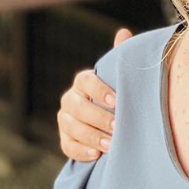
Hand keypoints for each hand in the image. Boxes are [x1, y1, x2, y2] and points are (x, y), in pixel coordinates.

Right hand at [57, 28, 132, 160]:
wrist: (111, 120)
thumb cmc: (118, 94)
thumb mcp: (120, 77)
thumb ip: (120, 58)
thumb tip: (123, 32)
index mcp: (83, 81)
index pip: (86, 81)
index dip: (99, 90)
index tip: (117, 100)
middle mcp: (70, 99)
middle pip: (78, 107)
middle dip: (98, 117)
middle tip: (118, 125)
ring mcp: (65, 120)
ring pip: (71, 128)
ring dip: (92, 137)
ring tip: (111, 144)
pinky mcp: (65, 139)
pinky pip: (67, 146)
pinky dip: (81, 152)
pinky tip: (96, 156)